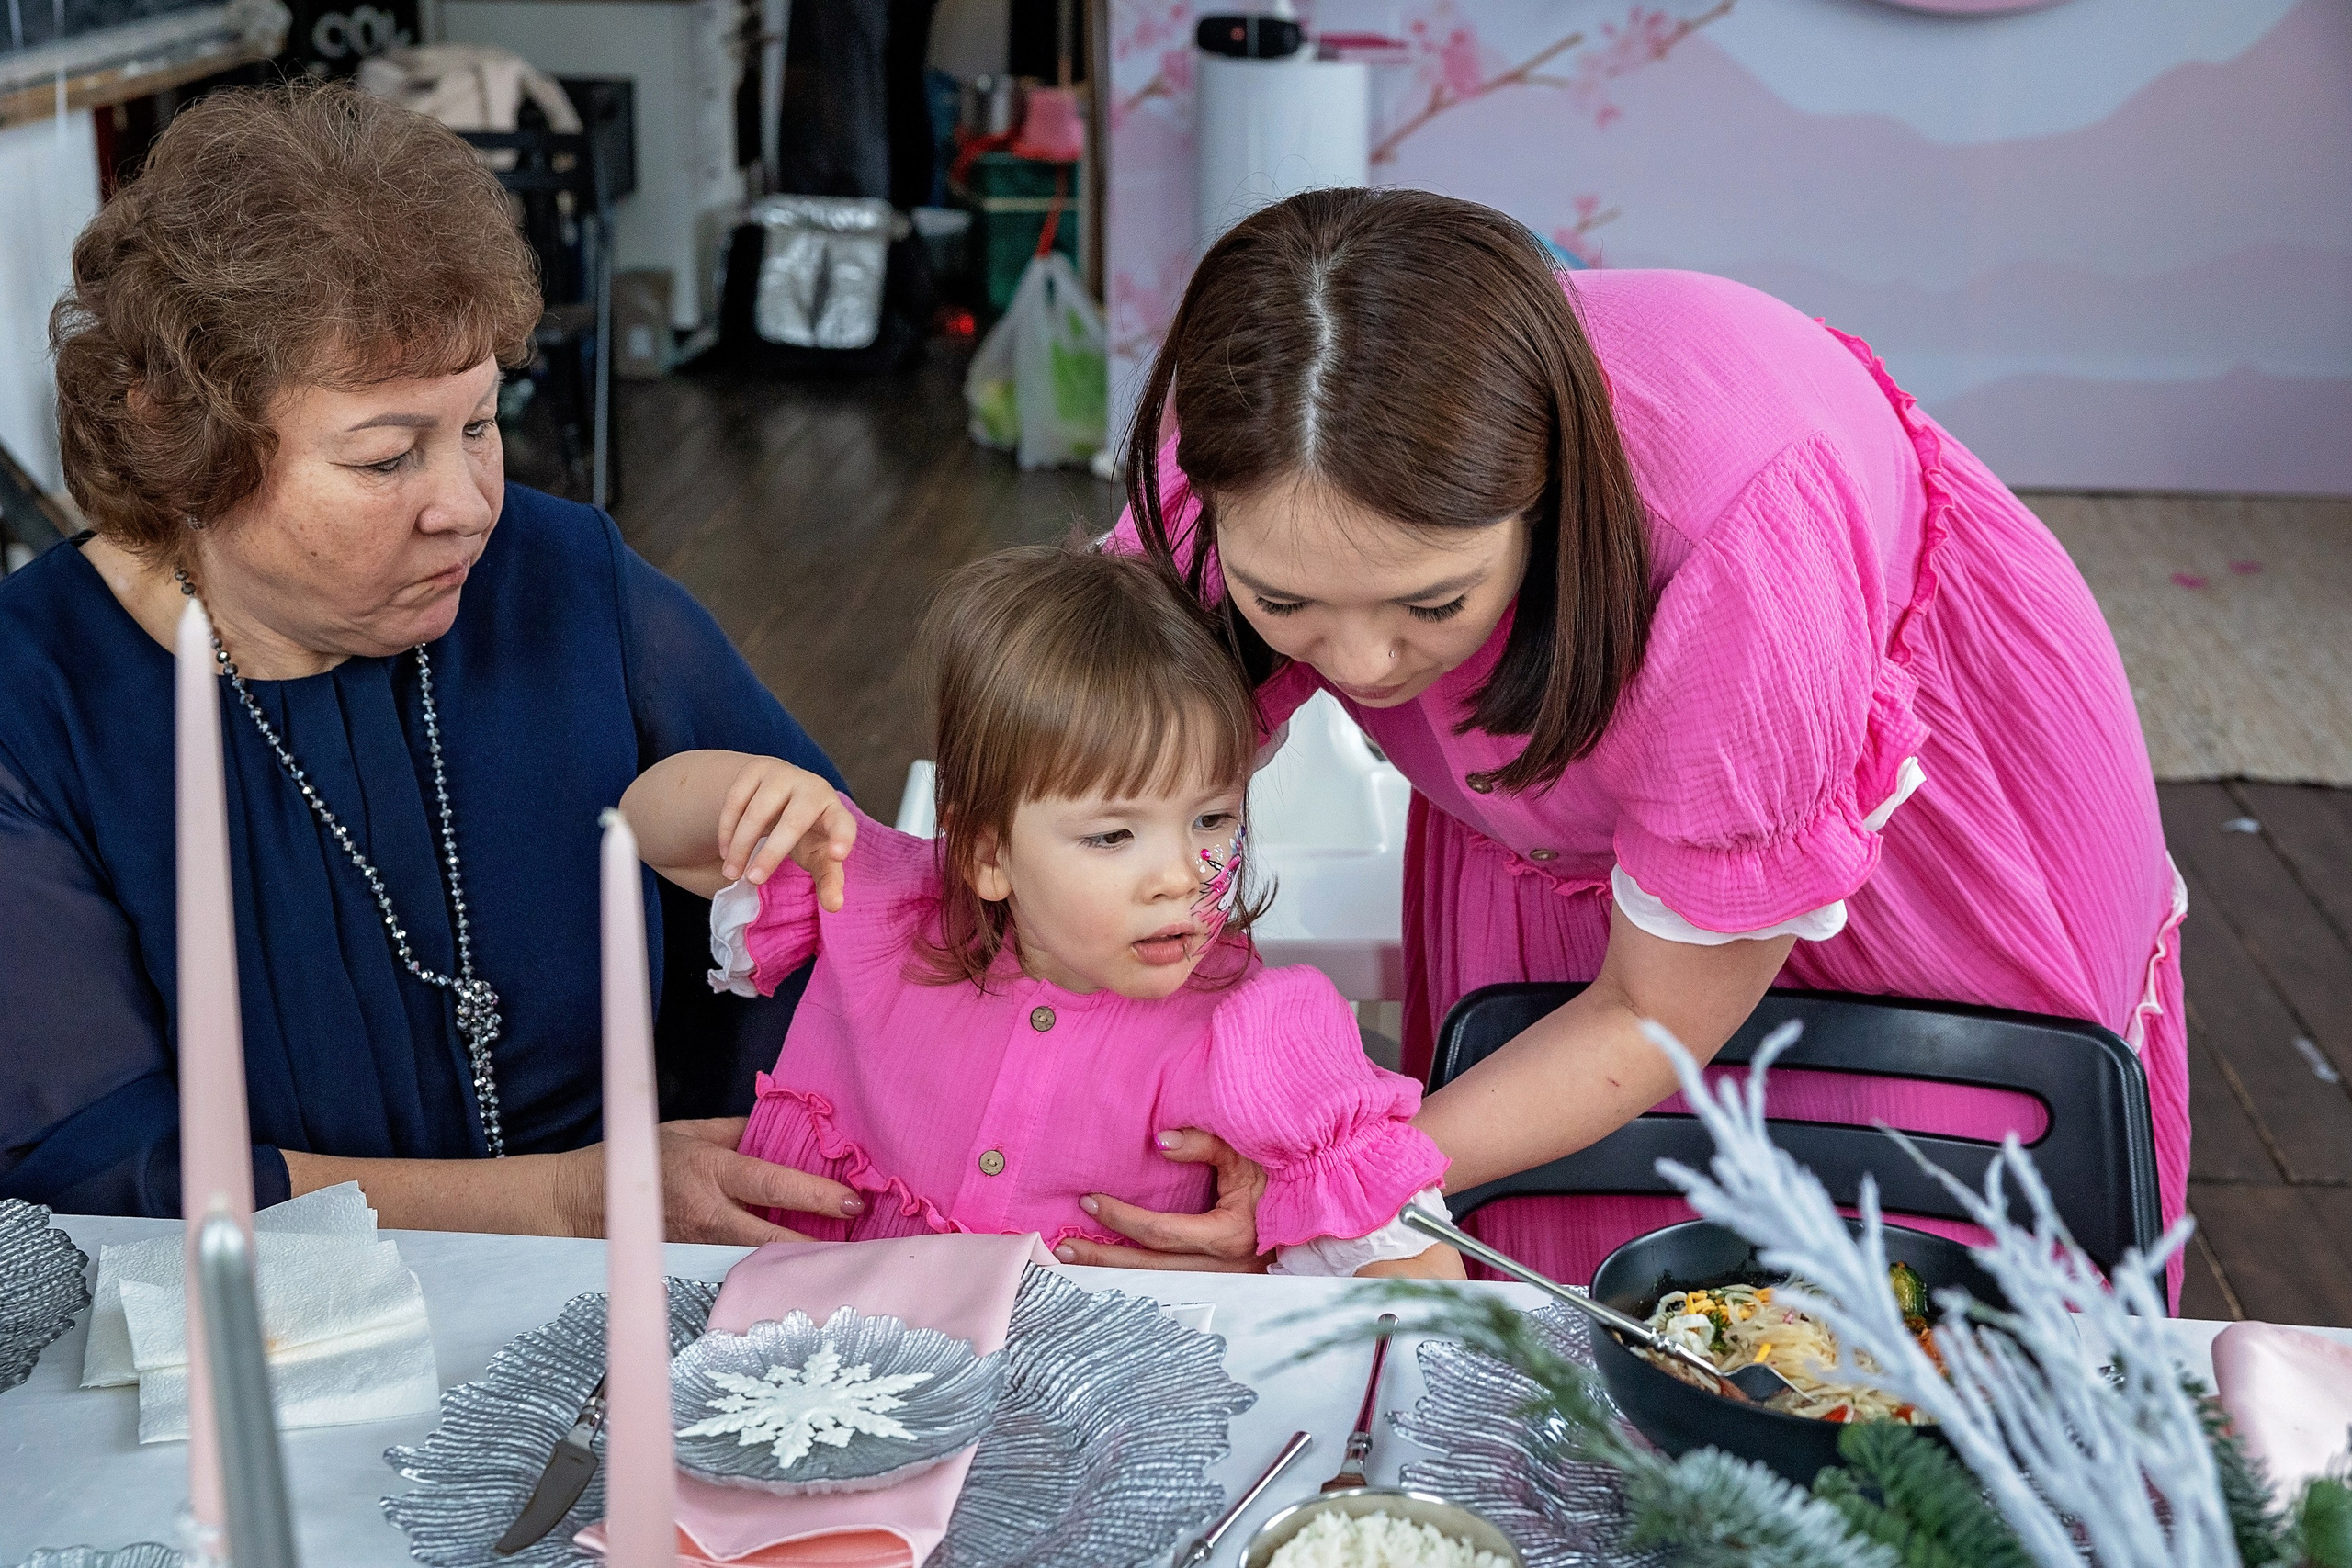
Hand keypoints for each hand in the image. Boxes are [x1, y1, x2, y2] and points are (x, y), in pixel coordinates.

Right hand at [555, 1117, 867, 1245]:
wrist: (588, 1201)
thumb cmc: (646, 1158)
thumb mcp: (691, 1131)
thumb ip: (739, 1130)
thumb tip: (786, 1124)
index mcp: (710, 1170)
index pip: (770, 1184)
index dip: (813, 1195)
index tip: (852, 1201)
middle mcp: (707, 1214)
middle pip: (771, 1236)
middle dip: (817, 1242)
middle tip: (860, 1241)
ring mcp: (698, 1248)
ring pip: (757, 1261)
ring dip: (797, 1261)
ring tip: (842, 1259)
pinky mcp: (691, 1269)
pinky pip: (736, 1271)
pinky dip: (767, 1272)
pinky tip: (796, 1273)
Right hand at [718, 757, 856, 910]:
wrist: (781, 791)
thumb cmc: (806, 832)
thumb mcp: (818, 855)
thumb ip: (828, 880)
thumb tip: (835, 906)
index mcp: (834, 810)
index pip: (843, 823)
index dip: (841, 837)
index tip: (836, 856)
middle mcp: (811, 788)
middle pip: (793, 821)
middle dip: (772, 853)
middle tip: (754, 880)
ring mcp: (783, 775)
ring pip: (757, 811)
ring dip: (742, 845)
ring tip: (732, 874)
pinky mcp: (755, 769)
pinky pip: (736, 800)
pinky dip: (727, 829)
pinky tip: (726, 852)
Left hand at [1055, 1129, 1271, 1271]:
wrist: (1314, 1214)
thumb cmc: (1281, 1181)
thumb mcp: (1247, 1156)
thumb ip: (1205, 1144)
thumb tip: (1159, 1140)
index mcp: (1229, 1236)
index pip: (1160, 1233)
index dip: (1121, 1219)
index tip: (1089, 1200)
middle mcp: (1223, 1270)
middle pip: (1149, 1270)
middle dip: (1103, 1260)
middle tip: (1062, 1248)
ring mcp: (1222, 1286)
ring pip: (1157, 1287)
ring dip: (1115, 1276)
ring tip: (1075, 1265)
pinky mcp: (1221, 1291)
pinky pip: (1170, 1288)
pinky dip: (1139, 1282)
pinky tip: (1113, 1275)